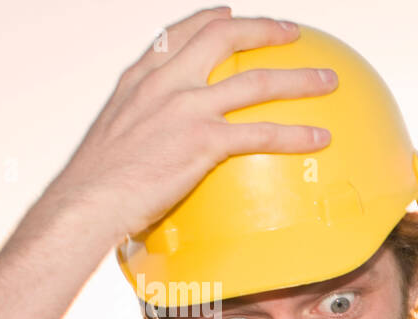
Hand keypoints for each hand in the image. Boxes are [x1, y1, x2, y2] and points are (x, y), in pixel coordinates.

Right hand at [46, 7, 336, 240]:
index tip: (229, 13)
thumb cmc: (98, 184)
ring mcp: (186, 109)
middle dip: (265, 29)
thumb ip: (140, 129)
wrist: (87, 201)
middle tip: (294, 33)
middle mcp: (165, 84)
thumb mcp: (114, 139)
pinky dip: (297, 135)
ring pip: (257, 82)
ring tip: (329, 80)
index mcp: (140, 80)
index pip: (178, 34)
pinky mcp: (204, 141)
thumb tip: (156, 150)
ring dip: (300, 79)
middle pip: (224, 38)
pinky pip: (263, 133)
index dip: (209, 19)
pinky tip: (321, 139)